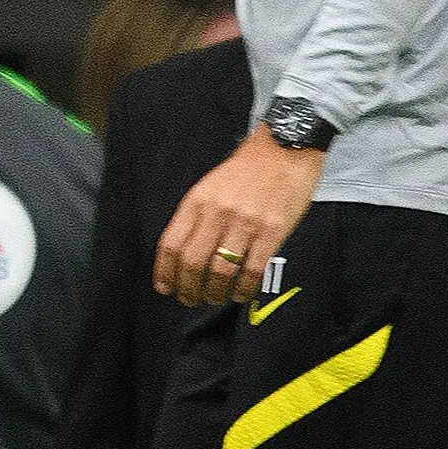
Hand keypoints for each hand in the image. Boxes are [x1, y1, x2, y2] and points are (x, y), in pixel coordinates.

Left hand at [154, 128, 325, 306]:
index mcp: (197, 201)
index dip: (164, 271)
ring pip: (220, 271)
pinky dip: (243, 289)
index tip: (165, 287)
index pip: (171, 243)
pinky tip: (240, 294)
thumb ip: (195, 217)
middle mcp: (217, 212)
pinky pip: (252, 270)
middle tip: (189, 299)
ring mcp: (245, 223)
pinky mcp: (272, 232)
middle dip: (187, 288)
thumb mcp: (209, 187)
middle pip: (192, 262)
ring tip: (214, 298)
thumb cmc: (245, 171)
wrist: (283, 149)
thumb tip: (180, 254)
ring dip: (214, 293)